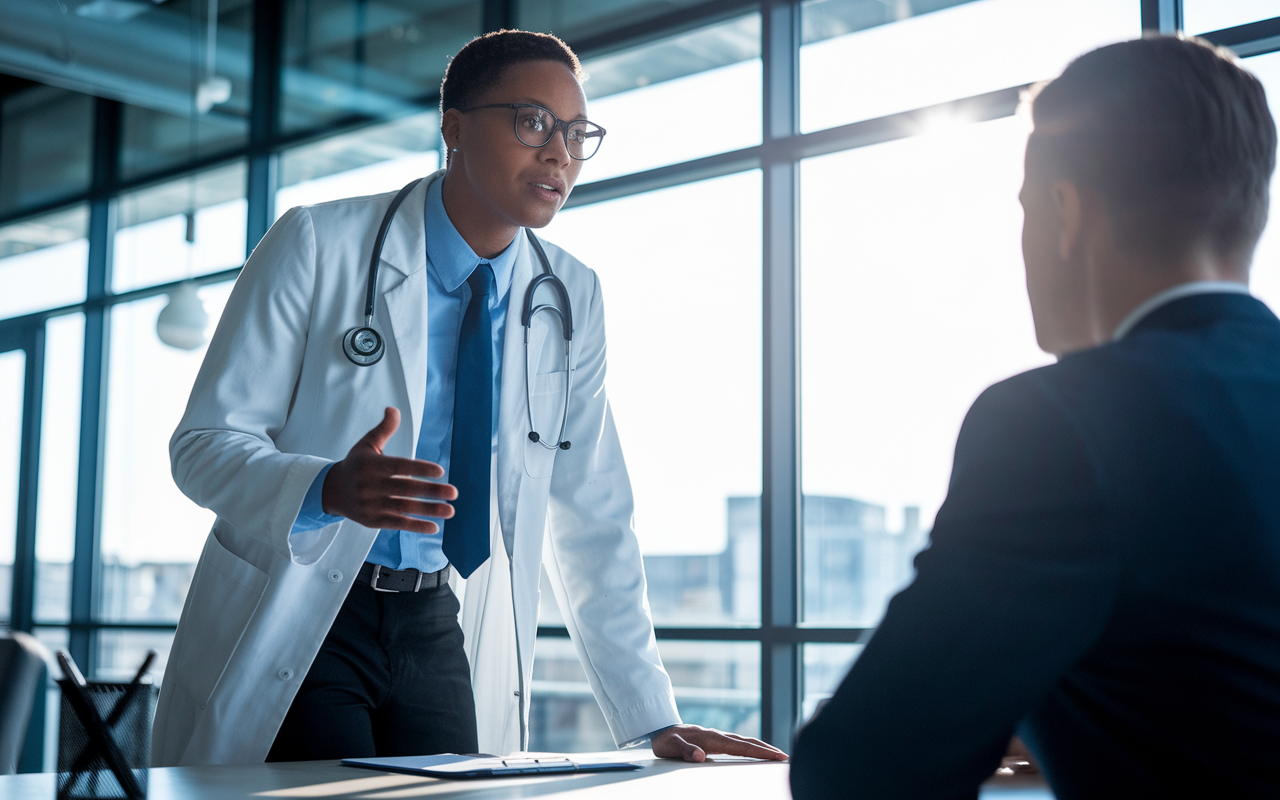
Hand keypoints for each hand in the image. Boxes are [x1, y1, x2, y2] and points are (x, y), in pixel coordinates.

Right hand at [322, 407, 456, 533]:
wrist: (331, 491)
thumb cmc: (356, 464)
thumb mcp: (367, 445)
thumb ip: (384, 429)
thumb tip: (393, 409)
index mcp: (372, 465)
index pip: (400, 467)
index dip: (420, 469)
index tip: (440, 471)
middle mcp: (371, 486)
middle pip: (406, 489)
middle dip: (432, 491)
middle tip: (454, 492)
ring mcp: (371, 505)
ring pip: (404, 508)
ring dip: (429, 510)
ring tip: (450, 510)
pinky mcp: (372, 521)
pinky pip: (396, 524)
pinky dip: (415, 526)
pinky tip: (434, 527)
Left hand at [650, 724, 787, 762]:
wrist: (659, 729)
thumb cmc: (665, 740)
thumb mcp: (670, 747)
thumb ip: (684, 750)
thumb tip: (699, 756)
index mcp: (711, 738)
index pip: (741, 747)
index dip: (760, 752)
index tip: (777, 756)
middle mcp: (718, 735)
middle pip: (747, 742)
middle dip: (767, 749)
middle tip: (785, 757)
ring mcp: (717, 736)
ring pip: (744, 741)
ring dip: (761, 747)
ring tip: (776, 754)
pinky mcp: (715, 739)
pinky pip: (737, 743)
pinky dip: (750, 747)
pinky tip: (754, 751)